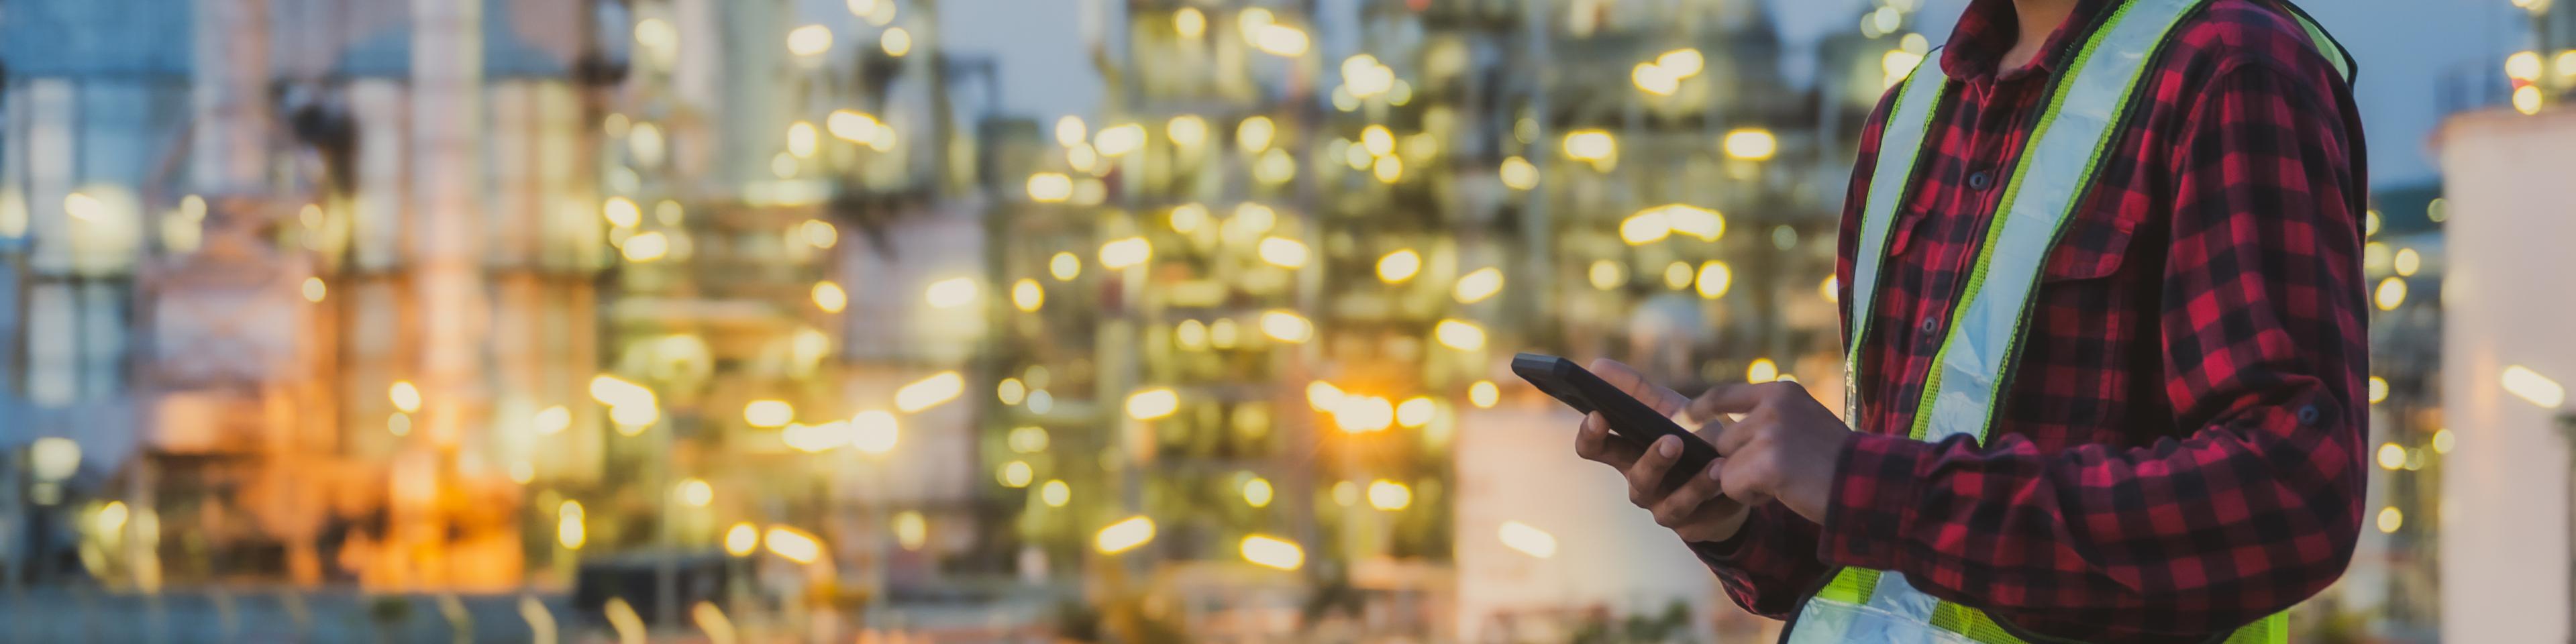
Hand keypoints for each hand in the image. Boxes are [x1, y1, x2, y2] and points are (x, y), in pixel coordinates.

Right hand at [1574, 359, 1750, 542]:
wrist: (1727, 477)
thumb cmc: (1689, 437)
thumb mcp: (1666, 408)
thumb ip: (1635, 389)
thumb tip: (1597, 366)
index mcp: (1627, 453)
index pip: (1594, 448)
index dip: (1590, 434)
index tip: (1597, 415)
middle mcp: (1641, 483)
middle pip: (1635, 476)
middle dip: (1652, 460)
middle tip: (1672, 441)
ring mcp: (1665, 507)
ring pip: (1670, 503)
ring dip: (1693, 486)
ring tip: (1714, 466)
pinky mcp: (1693, 525)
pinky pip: (1704, 516)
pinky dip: (1718, 499)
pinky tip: (1730, 482)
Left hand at [1684, 381, 1852, 522]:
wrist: (1868, 484)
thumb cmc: (1837, 462)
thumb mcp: (1802, 424)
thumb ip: (1765, 422)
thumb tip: (1718, 436)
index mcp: (1782, 392)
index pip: (1725, 394)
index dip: (1700, 409)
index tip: (1684, 419)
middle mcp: (1773, 406)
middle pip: (1723, 440)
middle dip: (1739, 464)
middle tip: (1778, 474)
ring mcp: (1770, 432)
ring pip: (1725, 464)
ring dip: (1745, 481)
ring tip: (1784, 481)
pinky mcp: (1767, 462)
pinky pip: (1732, 485)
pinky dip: (1750, 497)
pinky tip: (1782, 493)